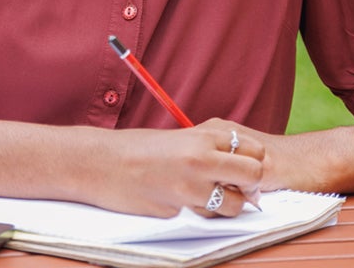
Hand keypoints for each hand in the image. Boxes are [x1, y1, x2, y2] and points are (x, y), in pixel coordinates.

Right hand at [80, 119, 263, 217]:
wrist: (99, 163)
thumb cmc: (136, 148)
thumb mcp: (179, 138)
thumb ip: (209, 149)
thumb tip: (239, 165)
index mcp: (202, 137)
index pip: (254, 149)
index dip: (252, 161)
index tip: (241, 168)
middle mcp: (201, 160)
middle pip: (253, 175)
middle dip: (250, 186)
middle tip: (236, 188)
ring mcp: (190, 188)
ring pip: (234, 205)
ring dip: (226, 206)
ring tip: (205, 198)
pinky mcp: (178, 210)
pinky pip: (203, 217)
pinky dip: (197, 213)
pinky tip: (178, 201)